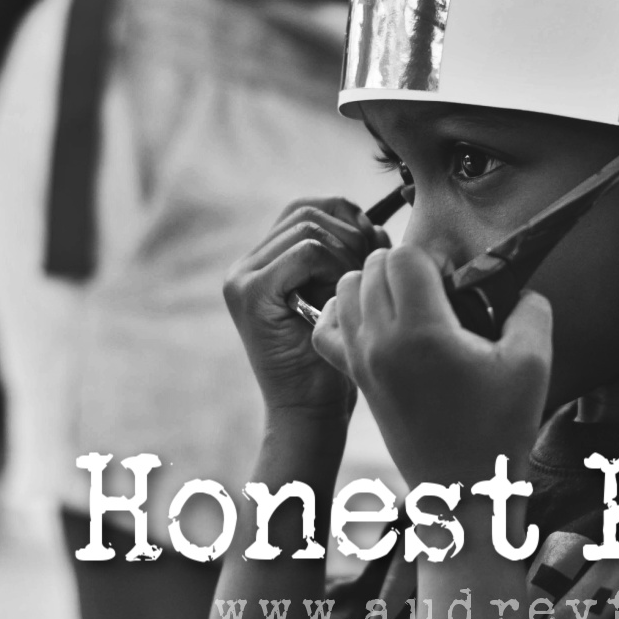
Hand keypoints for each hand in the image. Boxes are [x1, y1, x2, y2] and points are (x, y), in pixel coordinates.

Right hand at [224, 197, 386, 421]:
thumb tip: (376, 224)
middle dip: (351, 233)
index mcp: (265, 261)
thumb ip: (352, 255)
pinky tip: (339, 300)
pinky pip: (307, 252)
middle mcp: (245, 265)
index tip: (373, 246)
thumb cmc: (336, 357)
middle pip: (308, 210)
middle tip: (367, 271)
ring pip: (310, 227)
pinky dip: (335, 268)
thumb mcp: (345, 295)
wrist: (311, 411)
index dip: (347, 217)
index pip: (308, 208)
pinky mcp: (250, 292)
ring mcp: (242, 277)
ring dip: (347, 253)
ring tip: (352, 291)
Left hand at [311, 246, 551, 488]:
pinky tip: (379, 321)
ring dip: (376, 282)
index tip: (457, 282)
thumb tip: (516, 288)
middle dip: (408, 266)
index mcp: (421, 333)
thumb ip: (530, 309)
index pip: (403, 256)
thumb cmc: (500, 430)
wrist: (464, 493)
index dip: (434, 258)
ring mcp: (361, 361)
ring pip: (347, 288)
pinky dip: (345, 312)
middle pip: (373, 266)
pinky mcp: (356, 379)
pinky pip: (327, 326)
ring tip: (413, 303)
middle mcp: (380, 343)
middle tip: (441, 293)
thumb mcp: (534, 363)